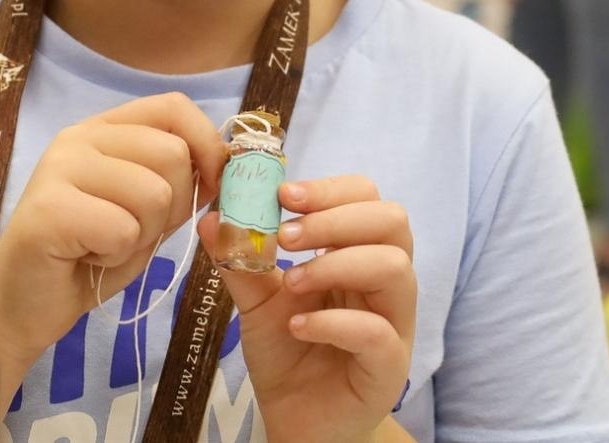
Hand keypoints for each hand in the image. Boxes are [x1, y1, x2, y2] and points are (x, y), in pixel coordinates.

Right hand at [0, 93, 225, 365]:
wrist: (27, 305)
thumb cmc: (92, 254)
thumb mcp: (148, 209)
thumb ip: (179, 180)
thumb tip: (227, 162)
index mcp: (104, 128)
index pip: (173, 106)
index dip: (207, 143)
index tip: (213, 184)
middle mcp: (79, 137)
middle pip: (173, 153)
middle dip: (174, 206)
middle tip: (136, 231)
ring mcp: (58, 168)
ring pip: (154, 193)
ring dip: (144, 234)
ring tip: (108, 244)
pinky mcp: (48, 210)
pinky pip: (123, 229)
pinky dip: (118, 255)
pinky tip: (88, 257)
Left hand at [201, 176, 415, 442]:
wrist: (296, 421)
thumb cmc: (289, 353)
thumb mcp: (257, 302)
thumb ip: (241, 261)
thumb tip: (213, 217)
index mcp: (360, 254)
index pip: (367, 199)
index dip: (330, 189)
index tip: (284, 195)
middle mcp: (386, 283)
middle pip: (392, 221)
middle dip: (335, 218)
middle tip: (287, 235)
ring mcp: (395, 323)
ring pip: (394, 267)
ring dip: (336, 263)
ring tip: (292, 282)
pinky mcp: (390, 366)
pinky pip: (376, 331)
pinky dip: (333, 321)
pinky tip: (298, 327)